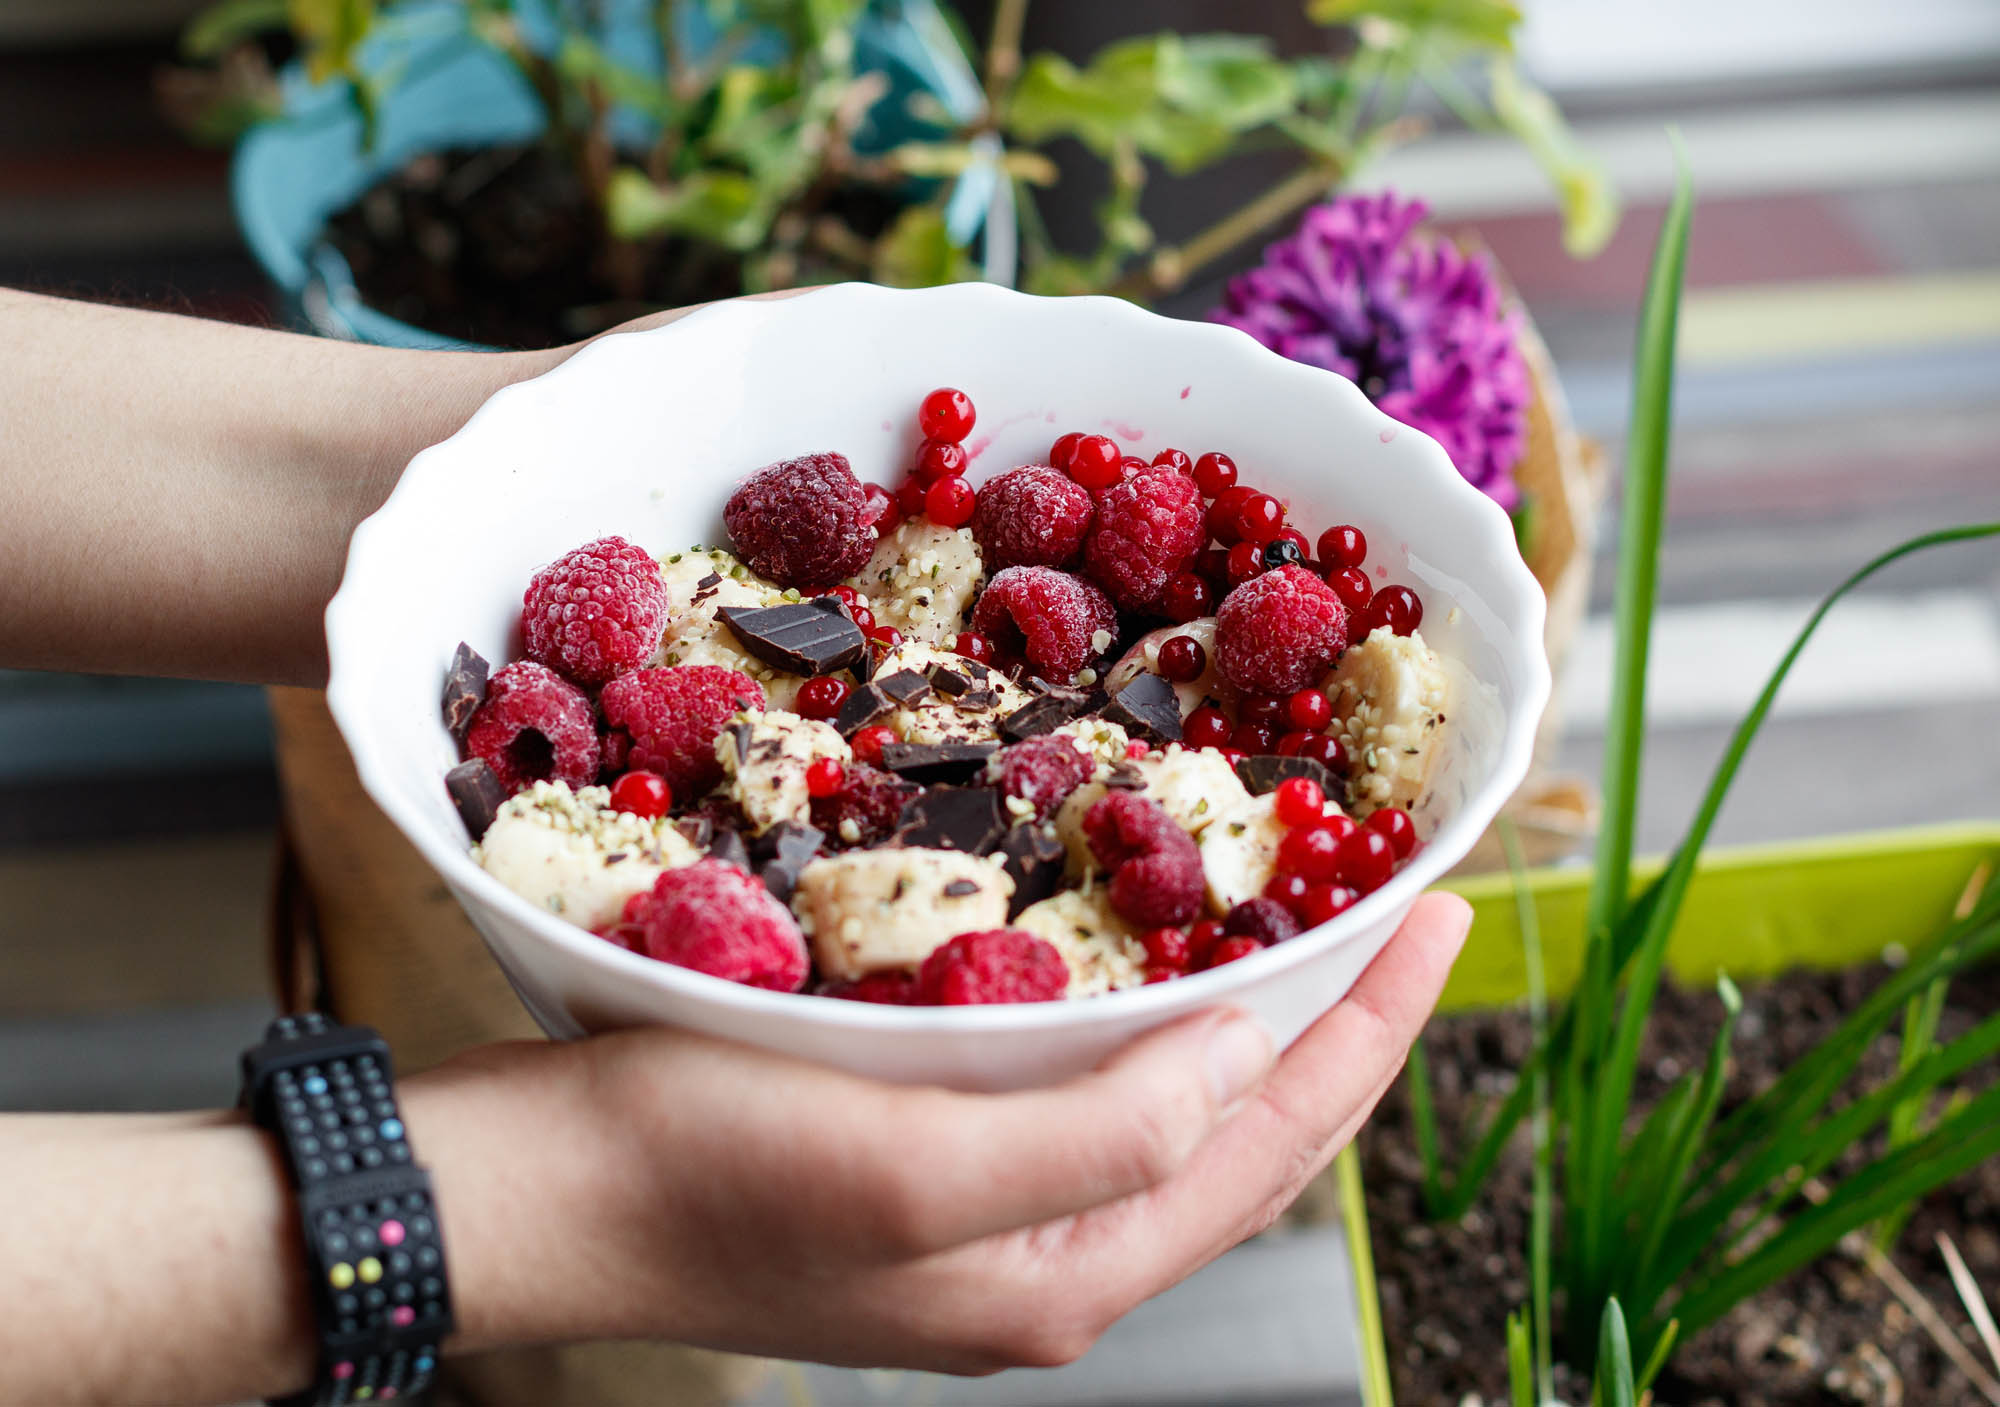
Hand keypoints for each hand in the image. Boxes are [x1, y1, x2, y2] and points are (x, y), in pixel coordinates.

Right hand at [409, 891, 1470, 1372]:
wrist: (537, 1192)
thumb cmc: (698, 1173)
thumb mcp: (908, 1168)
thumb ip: (1100, 1133)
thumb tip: (1246, 1056)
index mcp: (1063, 1272)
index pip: (1274, 1147)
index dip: (1371, 1032)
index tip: (1440, 916)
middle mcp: (1042, 1253)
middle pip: (1239, 1136)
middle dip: (1332, 1025)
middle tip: (1391, 907)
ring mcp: (982, 1210)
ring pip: (1165, 1109)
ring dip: (1242, 1015)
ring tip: (1296, 922)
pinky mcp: (922, 1154)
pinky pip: (1080, 1083)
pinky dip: (1138, 1013)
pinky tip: (1135, 949)